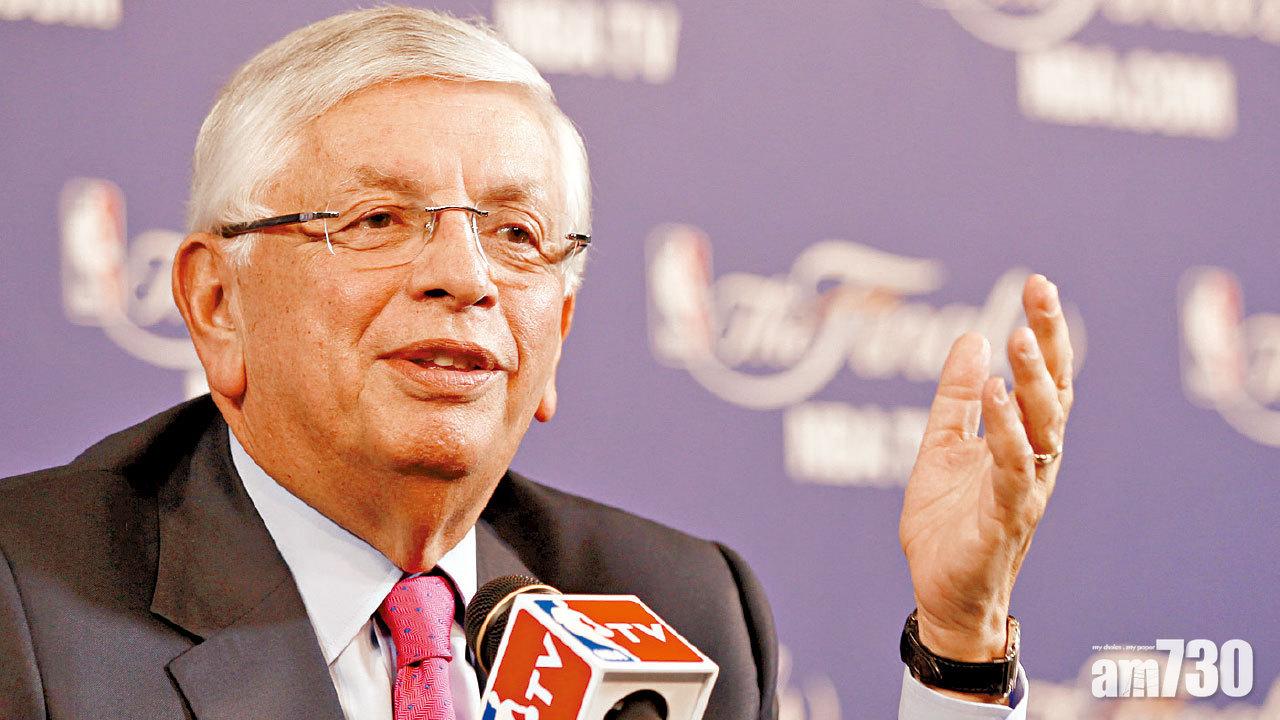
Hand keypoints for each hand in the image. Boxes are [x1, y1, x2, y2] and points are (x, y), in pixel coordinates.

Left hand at [899, 274, 1073, 696]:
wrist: (942, 591)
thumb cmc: (950, 521)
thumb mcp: (942, 444)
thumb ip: (955, 396)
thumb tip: (970, 337)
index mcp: (1023, 438)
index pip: (1041, 375)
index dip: (1043, 330)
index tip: (1036, 282)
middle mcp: (1035, 458)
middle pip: (1053, 391)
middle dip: (1048, 340)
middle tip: (1039, 292)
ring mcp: (1025, 486)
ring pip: (1042, 426)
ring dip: (1032, 380)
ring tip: (1019, 337)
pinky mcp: (1006, 515)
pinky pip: (1013, 466)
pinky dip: (1006, 429)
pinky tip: (995, 395)